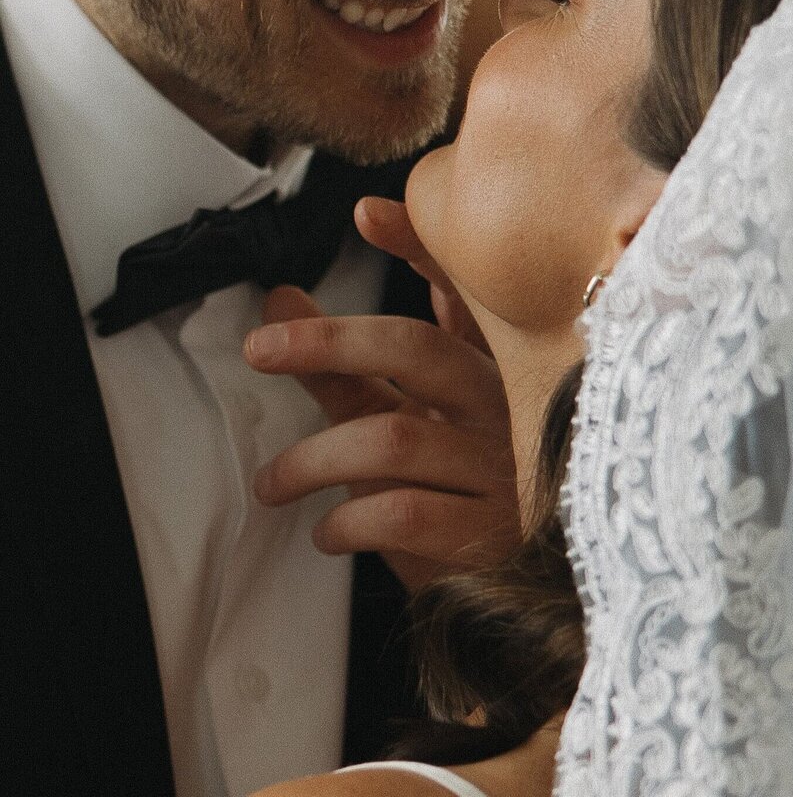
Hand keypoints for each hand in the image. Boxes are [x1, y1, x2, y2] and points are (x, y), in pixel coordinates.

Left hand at [245, 213, 517, 589]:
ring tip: (271, 485)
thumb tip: (280, 297)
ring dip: (314, 459)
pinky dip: (349, 519)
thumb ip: (344, 364)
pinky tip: (326, 531)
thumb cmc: (451, 491)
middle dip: (331, 341)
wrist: (513, 599)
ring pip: (393, 438)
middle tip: (260, 348)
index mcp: (485, 369)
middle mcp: (501, 406)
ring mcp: (501, 470)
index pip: (461, 293)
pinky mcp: (489, 536)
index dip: (421, 247)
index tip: (365, 213)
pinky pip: (406, 512)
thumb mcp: (400, 419)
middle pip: (415, 350)